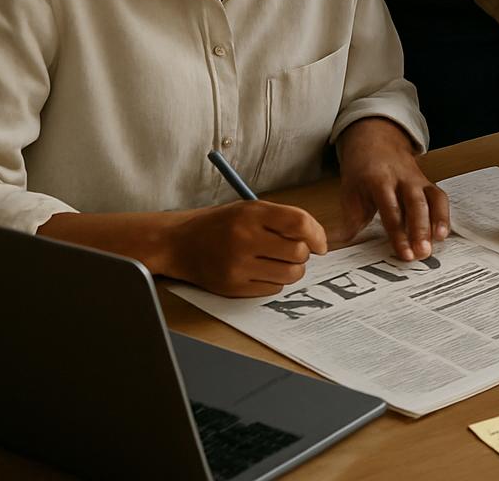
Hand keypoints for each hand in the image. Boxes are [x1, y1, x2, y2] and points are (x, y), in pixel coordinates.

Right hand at [167, 200, 327, 297]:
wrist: (179, 244)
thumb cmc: (221, 225)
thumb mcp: (250, 209)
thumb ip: (283, 219)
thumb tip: (318, 241)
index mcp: (251, 214)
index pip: (299, 223)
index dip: (317, 235)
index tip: (319, 244)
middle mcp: (244, 239)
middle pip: (299, 252)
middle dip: (302, 253)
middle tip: (290, 250)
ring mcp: (238, 266)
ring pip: (290, 274)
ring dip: (292, 269)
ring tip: (277, 261)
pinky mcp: (233, 287)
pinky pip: (273, 289)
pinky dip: (274, 282)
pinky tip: (260, 271)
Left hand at [335, 118, 448, 261]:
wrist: (376, 140)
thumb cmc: (362, 171)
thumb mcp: (350, 192)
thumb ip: (349, 220)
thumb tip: (338, 245)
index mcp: (379, 180)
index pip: (391, 210)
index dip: (398, 233)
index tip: (404, 253)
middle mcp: (402, 178)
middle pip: (416, 204)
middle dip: (421, 229)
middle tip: (423, 253)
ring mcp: (417, 179)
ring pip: (432, 199)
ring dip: (437, 222)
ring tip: (437, 244)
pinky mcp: (427, 182)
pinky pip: (439, 197)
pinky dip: (444, 215)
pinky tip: (443, 234)